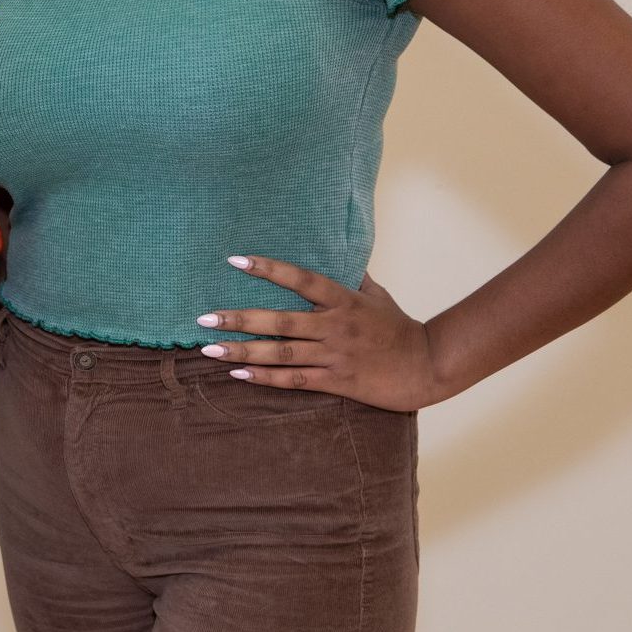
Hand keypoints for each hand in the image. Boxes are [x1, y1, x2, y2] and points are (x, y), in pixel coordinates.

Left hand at [197, 256, 445, 412]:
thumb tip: (338, 250)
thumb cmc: (400, 327)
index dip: (268, 268)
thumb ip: (352, 276)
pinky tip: (237, 373)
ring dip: (242, 350)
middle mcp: (334, 326)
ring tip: (208, 349)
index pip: (300, 278)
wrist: (428, 366)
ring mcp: (334, 355)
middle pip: (279, 321)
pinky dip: (264, 378)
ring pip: (281, 354)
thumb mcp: (376, 295)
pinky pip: (294, 380)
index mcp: (343, 300)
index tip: (235, 260)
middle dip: (238, 319)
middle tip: (203, 317)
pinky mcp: (337, 381)